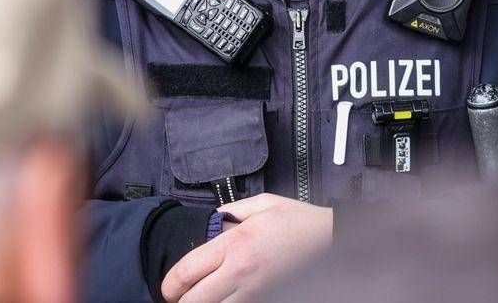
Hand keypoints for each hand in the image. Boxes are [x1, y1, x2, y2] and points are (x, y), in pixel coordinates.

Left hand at [162, 194, 333, 302]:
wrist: (330, 240)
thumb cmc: (300, 222)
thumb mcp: (263, 204)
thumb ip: (231, 210)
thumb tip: (212, 220)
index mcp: (235, 243)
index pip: (186, 271)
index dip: (169, 285)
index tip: (167, 287)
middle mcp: (241, 270)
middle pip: (194, 301)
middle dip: (180, 301)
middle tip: (179, 297)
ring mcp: (254, 289)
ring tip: (201, 296)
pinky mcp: (265, 297)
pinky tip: (223, 296)